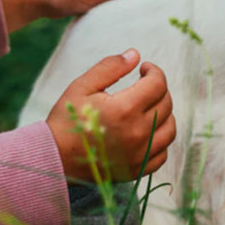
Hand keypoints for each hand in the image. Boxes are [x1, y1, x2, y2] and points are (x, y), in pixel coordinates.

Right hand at [46, 49, 176, 183]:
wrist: (55, 157)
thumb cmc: (67, 119)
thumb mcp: (82, 86)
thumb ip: (110, 68)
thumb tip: (135, 55)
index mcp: (125, 109)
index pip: (157, 83)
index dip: (154, 71)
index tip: (144, 68)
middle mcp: (138, 133)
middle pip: (166, 104)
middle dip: (159, 89)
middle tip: (145, 85)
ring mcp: (140, 154)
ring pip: (170, 129)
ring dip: (165, 114)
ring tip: (149, 107)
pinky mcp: (137, 169)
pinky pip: (162, 154)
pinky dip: (160, 141)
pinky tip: (148, 132)